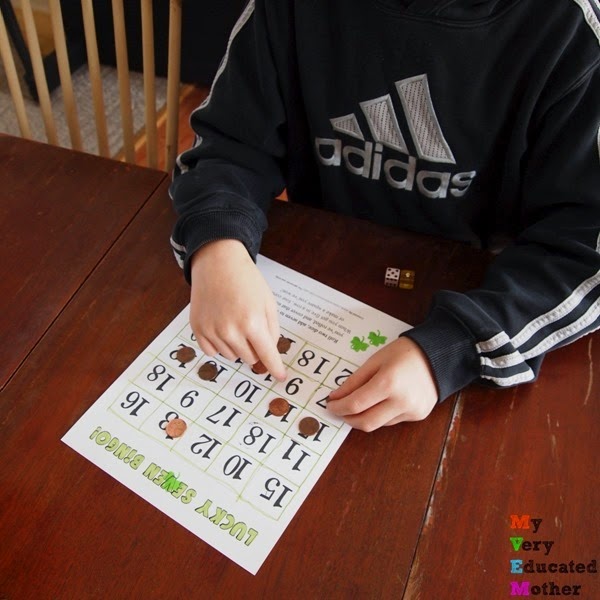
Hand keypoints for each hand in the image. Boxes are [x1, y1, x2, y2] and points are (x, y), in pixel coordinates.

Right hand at [189, 239, 286, 380]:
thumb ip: (272, 331)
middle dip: (255, 349)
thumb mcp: (268, 303)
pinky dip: (219, 344)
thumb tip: (267, 356)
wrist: (218, 263)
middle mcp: (231, 330)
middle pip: (250, 359)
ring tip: (235, 321)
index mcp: (253, 322)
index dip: (276, 368)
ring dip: (237, 346)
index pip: (267, 356)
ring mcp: (212, 331)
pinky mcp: (198, 329)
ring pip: (232, 356)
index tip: (281, 377)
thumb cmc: (247, 281)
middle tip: (251, 327)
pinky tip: (221, 326)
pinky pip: (212, 352)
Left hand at [326, 337, 437, 431]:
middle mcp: (401, 401)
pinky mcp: (418, 416)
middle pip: (366, 422)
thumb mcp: (375, 361)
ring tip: (359, 403)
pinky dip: (380, 414)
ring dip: (364, 417)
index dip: (339, 407)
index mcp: (388, 383)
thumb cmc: (404, 353)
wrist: (438, 355)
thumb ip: (354, 381)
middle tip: (339, 410)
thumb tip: (336, 397)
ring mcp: (412, 411)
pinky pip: (392, 421)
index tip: (329, 404)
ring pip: (378, 424)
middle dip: (348, 418)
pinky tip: (380, 402)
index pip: (355, 404)